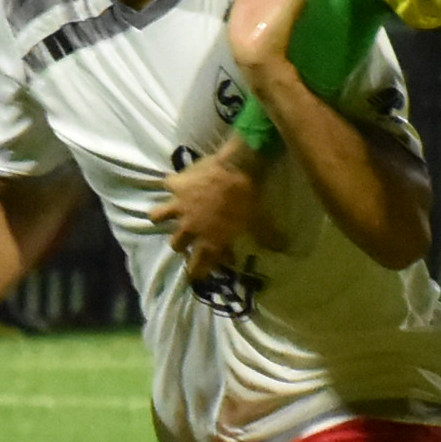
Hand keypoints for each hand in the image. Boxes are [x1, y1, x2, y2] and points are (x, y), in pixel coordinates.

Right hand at [150, 142, 263, 280]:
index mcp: (210, 240)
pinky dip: (172, 183)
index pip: (197, 266)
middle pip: (176, 244)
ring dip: (161, 216)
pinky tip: (177, 181)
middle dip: (181, 244)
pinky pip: (167, 185)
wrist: (237, 167)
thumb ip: (267, 238)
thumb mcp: (261, 222)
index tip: (196, 274)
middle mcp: (190, 227)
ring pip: (158, 216)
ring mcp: (180, 206)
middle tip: (187, 238)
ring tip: (165, 213)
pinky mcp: (176, 185)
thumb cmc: (248, 199)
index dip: (196, 272)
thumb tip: (282, 249)